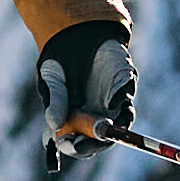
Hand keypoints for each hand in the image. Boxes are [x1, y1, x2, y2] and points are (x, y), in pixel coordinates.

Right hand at [35, 22, 135, 157]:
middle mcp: (91, 118)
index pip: (72, 142)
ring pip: (114, 130)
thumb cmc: (62, 60)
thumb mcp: (53, 78)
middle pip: (95, 142)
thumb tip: (55, 125)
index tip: (67, 143)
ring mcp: (109, 108)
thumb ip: (55, 101)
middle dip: (91, 145)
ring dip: (110, 133)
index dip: (70, 146)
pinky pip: (126, 107)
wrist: (80, 34)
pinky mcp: (124, 93)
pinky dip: (122, 109)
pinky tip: (115, 103)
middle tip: (85, 142)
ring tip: (102, 128)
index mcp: (71, 119)